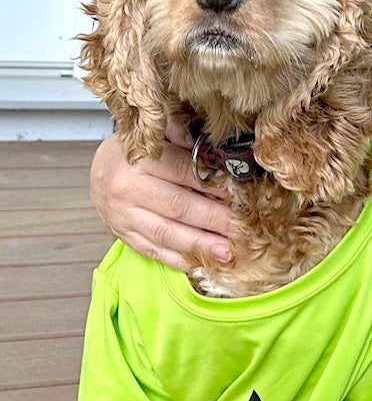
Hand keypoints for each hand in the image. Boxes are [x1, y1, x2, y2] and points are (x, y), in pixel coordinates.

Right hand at [90, 128, 232, 270]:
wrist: (100, 170)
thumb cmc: (136, 152)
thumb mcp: (158, 135)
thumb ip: (185, 138)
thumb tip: (219, 152)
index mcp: (139, 159)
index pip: (185, 173)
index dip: (215, 186)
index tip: (239, 197)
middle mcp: (128, 189)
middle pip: (179, 208)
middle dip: (214, 221)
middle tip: (242, 230)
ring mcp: (123, 216)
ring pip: (167, 234)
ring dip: (201, 246)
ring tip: (227, 254)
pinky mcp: (123, 236)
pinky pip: (153, 251)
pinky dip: (179, 260)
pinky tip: (201, 265)